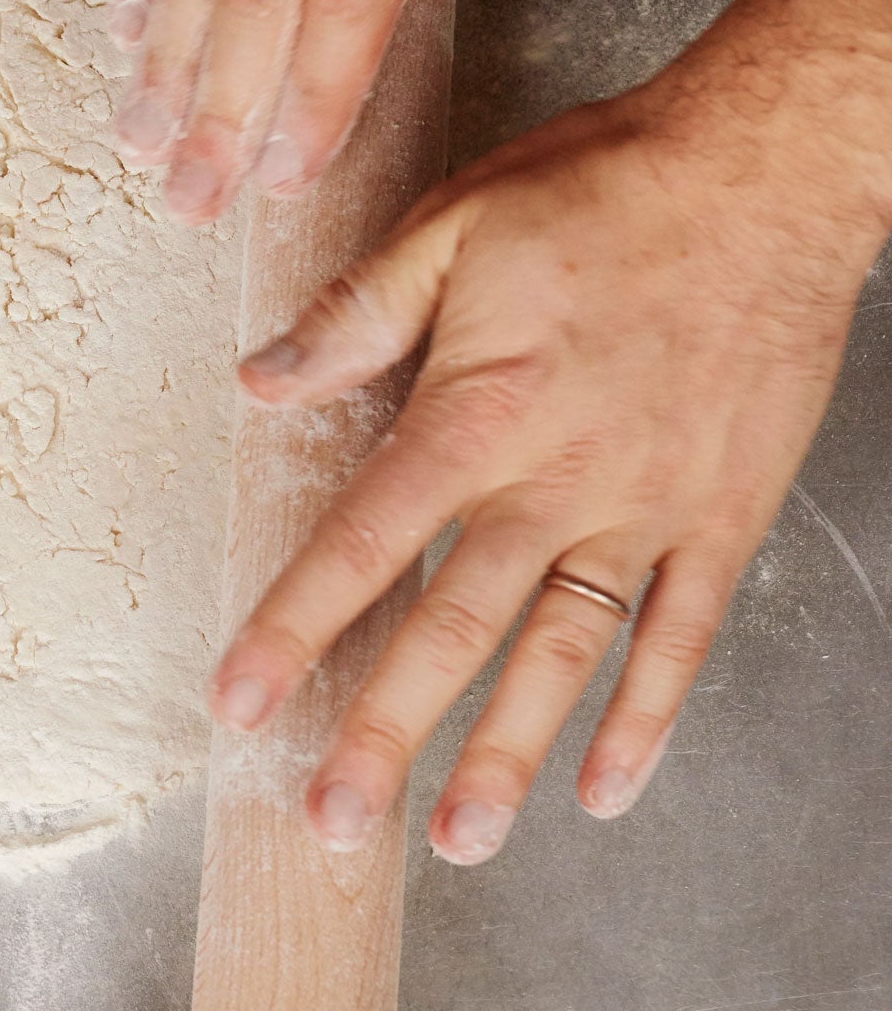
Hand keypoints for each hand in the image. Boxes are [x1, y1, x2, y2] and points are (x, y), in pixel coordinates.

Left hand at [206, 50, 891, 864]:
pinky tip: (606, 786)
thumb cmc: (602, 190)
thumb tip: (256, 383)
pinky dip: (645, 716)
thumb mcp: (451, 227)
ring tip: (459, 839)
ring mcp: (646, 510)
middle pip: (454, 630)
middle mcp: (556, 483)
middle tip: (336, 823)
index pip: (361, 545)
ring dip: (510, 753)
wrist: (769, 171)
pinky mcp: (721, 515)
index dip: (292, 629)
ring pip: (565, 656)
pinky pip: (682, 637)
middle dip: (387, 731)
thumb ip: (353, 318)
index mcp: (474, 414)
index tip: (240, 703)